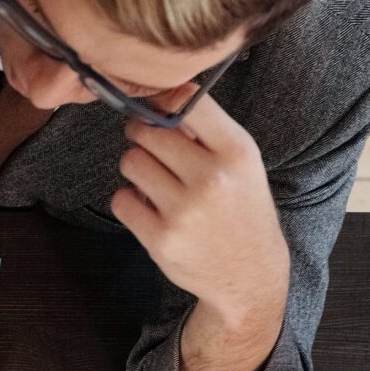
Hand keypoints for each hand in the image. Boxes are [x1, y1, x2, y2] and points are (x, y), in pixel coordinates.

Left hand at [110, 95, 288, 337]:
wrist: (248, 272)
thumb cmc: (241, 209)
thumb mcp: (242, 162)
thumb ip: (207, 131)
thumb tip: (160, 98)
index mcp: (236, 151)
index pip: (188, 102)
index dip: (163, 102)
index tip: (157, 110)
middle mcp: (211, 177)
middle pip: (149, 132)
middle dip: (143, 136)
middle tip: (150, 147)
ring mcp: (183, 210)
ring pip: (131, 163)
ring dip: (136, 169)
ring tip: (155, 181)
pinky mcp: (160, 238)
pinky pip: (121, 200)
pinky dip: (129, 200)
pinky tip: (148, 207)